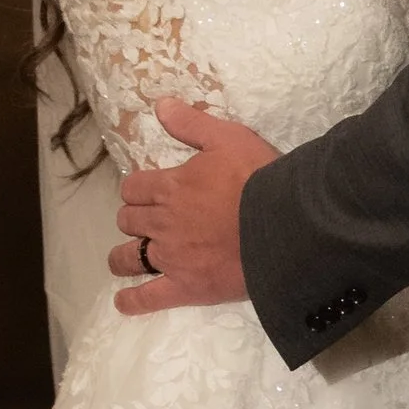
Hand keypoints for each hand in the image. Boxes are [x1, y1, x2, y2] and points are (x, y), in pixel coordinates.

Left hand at [110, 101, 277, 311]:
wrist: (284, 225)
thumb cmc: (258, 178)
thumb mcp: (227, 137)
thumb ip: (191, 124)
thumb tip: (160, 106)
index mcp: (170, 187)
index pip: (134, 188)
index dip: (138, 189)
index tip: (146, 192)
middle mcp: (163, 223)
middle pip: (130, 220)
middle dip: (133, 219)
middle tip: (145, 222)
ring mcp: (171, 258)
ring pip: (130, 258)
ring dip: (123, 256)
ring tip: (124, 259)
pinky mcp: (186, 288)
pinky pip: (149, 298)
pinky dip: (132, 301)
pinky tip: (123, 302)